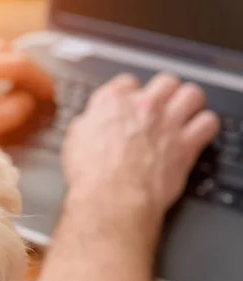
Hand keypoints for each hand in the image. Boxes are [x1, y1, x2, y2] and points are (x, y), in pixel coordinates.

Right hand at [63, 73, 218, 216]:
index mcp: (112, 102)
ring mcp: (167, 123)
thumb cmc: (91, 176)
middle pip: (165, 81)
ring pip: (192, 94)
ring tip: (184, 114)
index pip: (128, 82)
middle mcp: (143, 106)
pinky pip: (208, 122)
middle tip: (161, 105)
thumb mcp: (74, 141)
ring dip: (189, 103)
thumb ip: (88, 123)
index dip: (130, 94)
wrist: (111, 198)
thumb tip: (90, 122)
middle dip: (164, 93)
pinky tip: (197, 134)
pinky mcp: (186, 144)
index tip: (131, 104)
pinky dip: (204, 127)